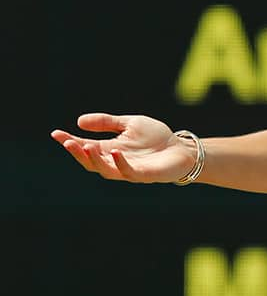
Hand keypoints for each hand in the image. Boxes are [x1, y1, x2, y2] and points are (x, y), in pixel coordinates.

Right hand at [51, 113, 195, 183]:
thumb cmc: (156, 138)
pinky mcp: (144, 175)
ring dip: (94, 159)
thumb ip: (107, 122)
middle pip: (90, 161)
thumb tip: (79, 121)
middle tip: (68, 142)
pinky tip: (115, 151)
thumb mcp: (129, 124)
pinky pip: (128, 172)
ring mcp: (129, 170)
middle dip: (78, 152)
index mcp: (110, 149)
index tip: (55, 133)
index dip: (70, 141)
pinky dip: (120, 162)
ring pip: (105, 169)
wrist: (182, 149)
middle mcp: (116, 162)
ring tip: (86, 146)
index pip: (85, 147)